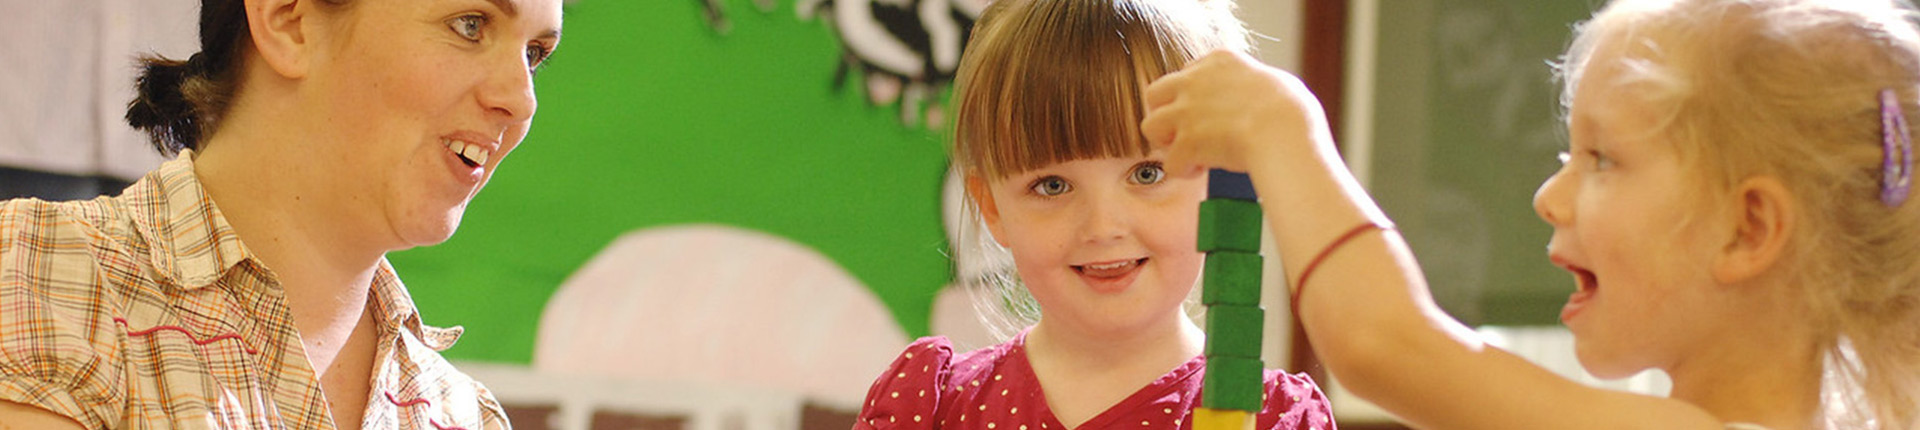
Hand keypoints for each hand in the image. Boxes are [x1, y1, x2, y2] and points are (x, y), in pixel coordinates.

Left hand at [1142, 50, 1335, 178]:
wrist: (1285, 131)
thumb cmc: (1291, 111)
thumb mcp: (1272, 80)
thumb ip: (1249, 84)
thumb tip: (1254, 97)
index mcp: (1219, 60)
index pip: (1187, 73)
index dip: (1192, 98)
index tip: (1207, 114)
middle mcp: (1195, 80)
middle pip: (1155, 94)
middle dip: (1166, 116)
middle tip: (1186, 134)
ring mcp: (1186, 110)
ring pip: (1150, 126)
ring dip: (1167, 143)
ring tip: (1189, 153)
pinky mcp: (1186, 141)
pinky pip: (1169, 162)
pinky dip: (1184, 170)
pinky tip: (1202, 170)